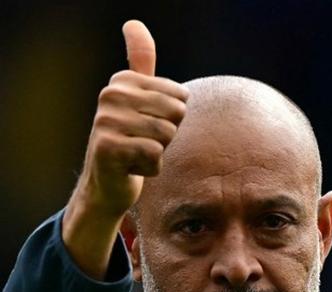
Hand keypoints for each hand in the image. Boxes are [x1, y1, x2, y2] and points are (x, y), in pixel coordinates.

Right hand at [78, 20, 188, 217]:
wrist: (107, 183)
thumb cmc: (132, 138)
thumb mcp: (138, 97)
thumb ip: (140, 62)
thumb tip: (133, 22)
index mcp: (123, 81)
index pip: (180, 96)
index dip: (174, 118)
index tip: (148, 125)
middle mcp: (110, 95)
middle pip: (176, 114)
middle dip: (169, 135)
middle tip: (145, 141)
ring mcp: (105, 121)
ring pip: (166, 134)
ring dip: (160, 151)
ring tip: (139, 153)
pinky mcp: (107, 148)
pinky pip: (154, 154)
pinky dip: (151, 167)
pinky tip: (133, 167)